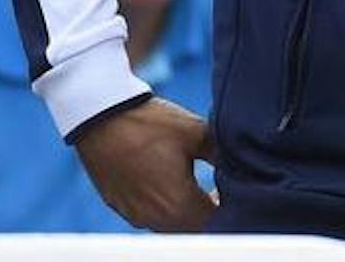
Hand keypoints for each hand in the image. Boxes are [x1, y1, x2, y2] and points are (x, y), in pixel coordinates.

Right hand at [74, 96, 218, 230]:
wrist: (101, 116)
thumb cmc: (150, 123)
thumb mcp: (198, 133)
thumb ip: (224, 155)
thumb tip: (243, 165)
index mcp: (178, 204)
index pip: (216, 221)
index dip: (229, 206)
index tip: (232, 188)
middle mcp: (155, 218)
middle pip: (194, 228)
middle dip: (209, 212)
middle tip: (217, 188)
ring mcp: (135, 215)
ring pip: (172, 226)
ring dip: (187, 212)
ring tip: (195, 186)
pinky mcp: (120, 207)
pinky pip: (151, 218)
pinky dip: (165, 208)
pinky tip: (169, 184)